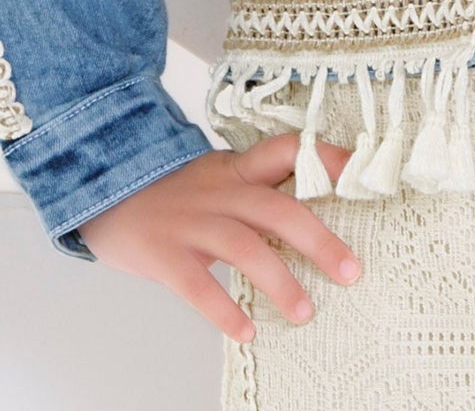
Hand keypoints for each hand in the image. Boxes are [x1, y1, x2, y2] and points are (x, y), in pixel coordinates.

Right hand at [76, 131, 362, 340]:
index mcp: (238, 168)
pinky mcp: (165, 255)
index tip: (362, 175)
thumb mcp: (220, 177)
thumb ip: (259, 188)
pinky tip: (246, 331)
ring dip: (280, 282)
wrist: (106, 192)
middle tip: (351, 271)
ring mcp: (192, 222)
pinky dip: (224, 310)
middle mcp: (220, 191)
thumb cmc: (177, 192)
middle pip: (277, 209)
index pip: (287, 150)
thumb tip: (317, 215)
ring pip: (244, 247)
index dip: (325, 157)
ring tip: (305, 313)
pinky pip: (198, 285)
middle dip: (319, 240)